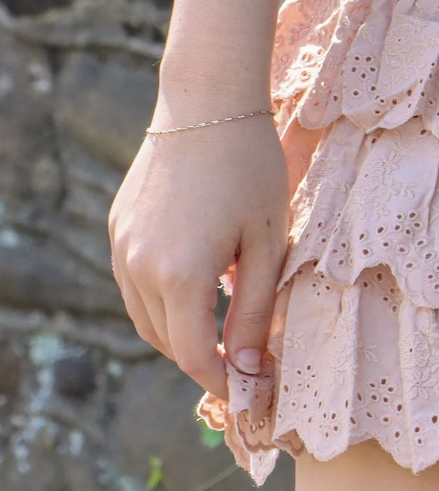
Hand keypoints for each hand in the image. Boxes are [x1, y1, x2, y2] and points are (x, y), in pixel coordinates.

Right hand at [108, 113, 289, 399]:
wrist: (209, 102)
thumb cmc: (250, 166)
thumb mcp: (268, 240)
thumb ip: (254, 309)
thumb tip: (248, 367)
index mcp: (179, 275)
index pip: (192, 355)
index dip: (221, 379)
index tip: (249, 388)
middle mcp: (139, 267)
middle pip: (165, 341)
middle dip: (201, 356)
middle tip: (241, 356)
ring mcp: (122, 247)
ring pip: (145, 315)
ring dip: (179, 328)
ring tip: (221, 319)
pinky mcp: (118, 227)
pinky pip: (135, 281)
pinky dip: (162, 295)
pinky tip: (198, 276)